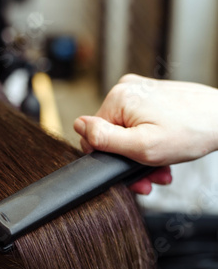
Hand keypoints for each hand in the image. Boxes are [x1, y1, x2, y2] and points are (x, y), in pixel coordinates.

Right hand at [74, 75, 217, 193]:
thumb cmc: (191, 131)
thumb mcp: (141, 146)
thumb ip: (104, 139)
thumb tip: (78, 126)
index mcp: (118, 98)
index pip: (94, 136)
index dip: (110, 160)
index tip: (131, 175)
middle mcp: (126, 90)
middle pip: (113, 136)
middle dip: (130, 161)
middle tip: (150, 178)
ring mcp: (140, 92)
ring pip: (127, 133)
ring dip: (142, 157)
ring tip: (161, 170)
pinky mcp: (151, 97)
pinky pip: (140, 125)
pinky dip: (150, 143)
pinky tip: (164, 156)